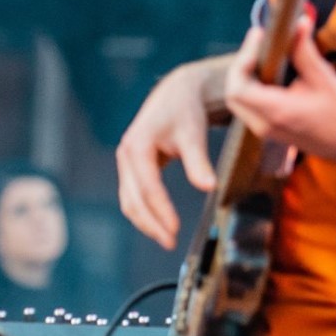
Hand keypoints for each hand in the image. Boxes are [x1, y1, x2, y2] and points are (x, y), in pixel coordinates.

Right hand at [115, 61, 220, 250]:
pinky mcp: (132, 166)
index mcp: (137, 146)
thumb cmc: (186, 111)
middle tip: (171, 242)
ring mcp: (126, 162)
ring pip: (130, 200)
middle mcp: (126, 155)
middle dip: (152, 224)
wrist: (177, 92)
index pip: (148, 187)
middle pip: (134, 199)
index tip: (175, 230)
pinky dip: (144, 212)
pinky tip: (160, 224)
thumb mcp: (193, 134)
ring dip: (146, 222)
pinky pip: (133, 195)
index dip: (161, 211)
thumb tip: (209, 187)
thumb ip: (198, 161)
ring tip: (167, 239)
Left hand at [221, 16, 335, 162]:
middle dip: (241, 65)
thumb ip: (304, 50)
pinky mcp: (270, 130)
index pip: (238, 88)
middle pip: (233, 94)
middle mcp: (266, 125)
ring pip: (239, 101)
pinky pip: (249, 107)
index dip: (242, 60)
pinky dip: (252, 87)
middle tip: (258, 43)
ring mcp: (266, 131)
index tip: (257, 39)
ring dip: (246, 75)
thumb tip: (299, 22)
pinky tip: (268, 70)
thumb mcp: (323, 77)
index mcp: (278, 113)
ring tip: (262, 52)